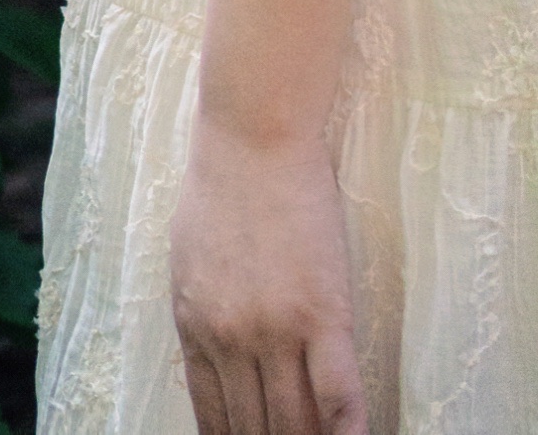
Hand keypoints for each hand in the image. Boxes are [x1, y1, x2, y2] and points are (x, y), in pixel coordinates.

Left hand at [169, 121, 368, 434]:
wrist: (254, 132)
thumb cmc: (222, 183)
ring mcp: (276, 330)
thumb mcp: (189, 259)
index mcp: (195, 327)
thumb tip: (215, 355)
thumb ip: (200, 314)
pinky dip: (348, 432)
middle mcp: (231, 340)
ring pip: (296, 423)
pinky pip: (339, 396)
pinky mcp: (322, 313)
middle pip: (256, 429)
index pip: (214, 419)